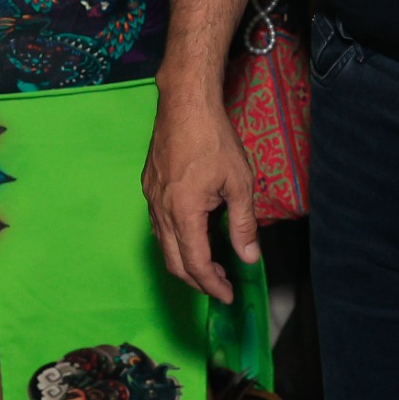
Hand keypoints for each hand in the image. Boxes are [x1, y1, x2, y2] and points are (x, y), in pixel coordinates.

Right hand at [141, 73, 258, 301]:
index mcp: (183, 212)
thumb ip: (243, 224)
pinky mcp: (149, 186)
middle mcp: (161, 210)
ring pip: (163, 244)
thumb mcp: (239, 183)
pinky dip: (176, 241)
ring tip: (211, 264)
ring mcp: (151, 197)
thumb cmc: (215, 140)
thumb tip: (249, 258)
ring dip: (185, 261)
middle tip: (220, 286)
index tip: (228, 295)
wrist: (185, 104)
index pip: (195, 263)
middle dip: (197, 280)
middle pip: (173, 261)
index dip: (211, 285)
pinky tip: (195, 233)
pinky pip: (159, 225)